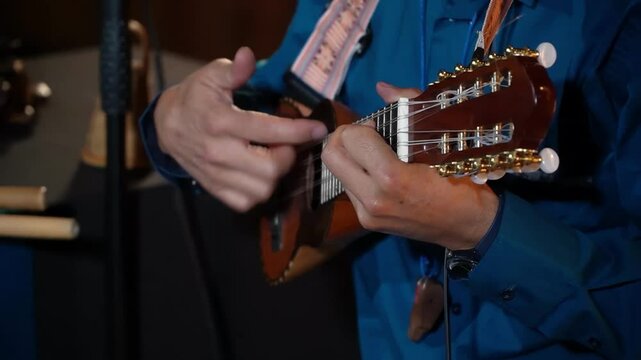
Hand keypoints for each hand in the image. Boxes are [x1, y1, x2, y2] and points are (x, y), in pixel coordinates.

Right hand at [154, 47, 326, 211]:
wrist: (166, 126)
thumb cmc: (195, 99)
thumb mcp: (210, 76)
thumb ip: (233, 70)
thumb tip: (247, 55)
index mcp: (221, 122)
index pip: (268, 131)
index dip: (299, 131)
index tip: (318, 129)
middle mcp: (218, 152)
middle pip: (270, 169)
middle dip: (288, 156)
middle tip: (288, 144)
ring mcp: (216, 174)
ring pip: (261, 189)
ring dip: (276, 175)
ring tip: (274, 157)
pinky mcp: (214, 189)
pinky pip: (246, 201)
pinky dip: (259, 191)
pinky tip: (260, 173)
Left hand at [321, 82, 498, 249]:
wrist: (469, 226)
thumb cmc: (461, 178)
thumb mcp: (443, 137)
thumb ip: (409, 107)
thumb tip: (381, 87)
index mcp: (391, 178)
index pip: (351, 139)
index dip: (363, 126)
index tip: (380, 127)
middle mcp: (373, 199)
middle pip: (331, 155)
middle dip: (345, 138)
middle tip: (367, 136)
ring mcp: (367, 213)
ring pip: (335, 171)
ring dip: (350, 156)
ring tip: (376, 154)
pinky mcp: (366, 221)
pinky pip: (347, 187)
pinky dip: (357, 173)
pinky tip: (379, 172)